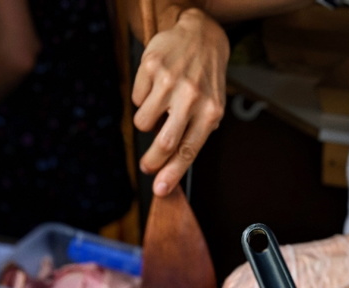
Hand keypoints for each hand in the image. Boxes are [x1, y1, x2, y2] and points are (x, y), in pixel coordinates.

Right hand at [132, 9, 229, 196]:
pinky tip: (156, 87)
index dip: (172, 174)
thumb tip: (171, 169)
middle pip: (165, 143)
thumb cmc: (206, 80)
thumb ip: (194, 135)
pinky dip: (142, 99)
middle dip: (152, 161)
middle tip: (146, 166)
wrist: (201, 36)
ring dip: (147, 123)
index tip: (160, 190)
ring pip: (144, 122)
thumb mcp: (212, 108)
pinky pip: (136, 98)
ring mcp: (170, 81)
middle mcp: (191, 97)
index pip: (188, 151)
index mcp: (210, 112)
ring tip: (159, 109)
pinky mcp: (152, 66)